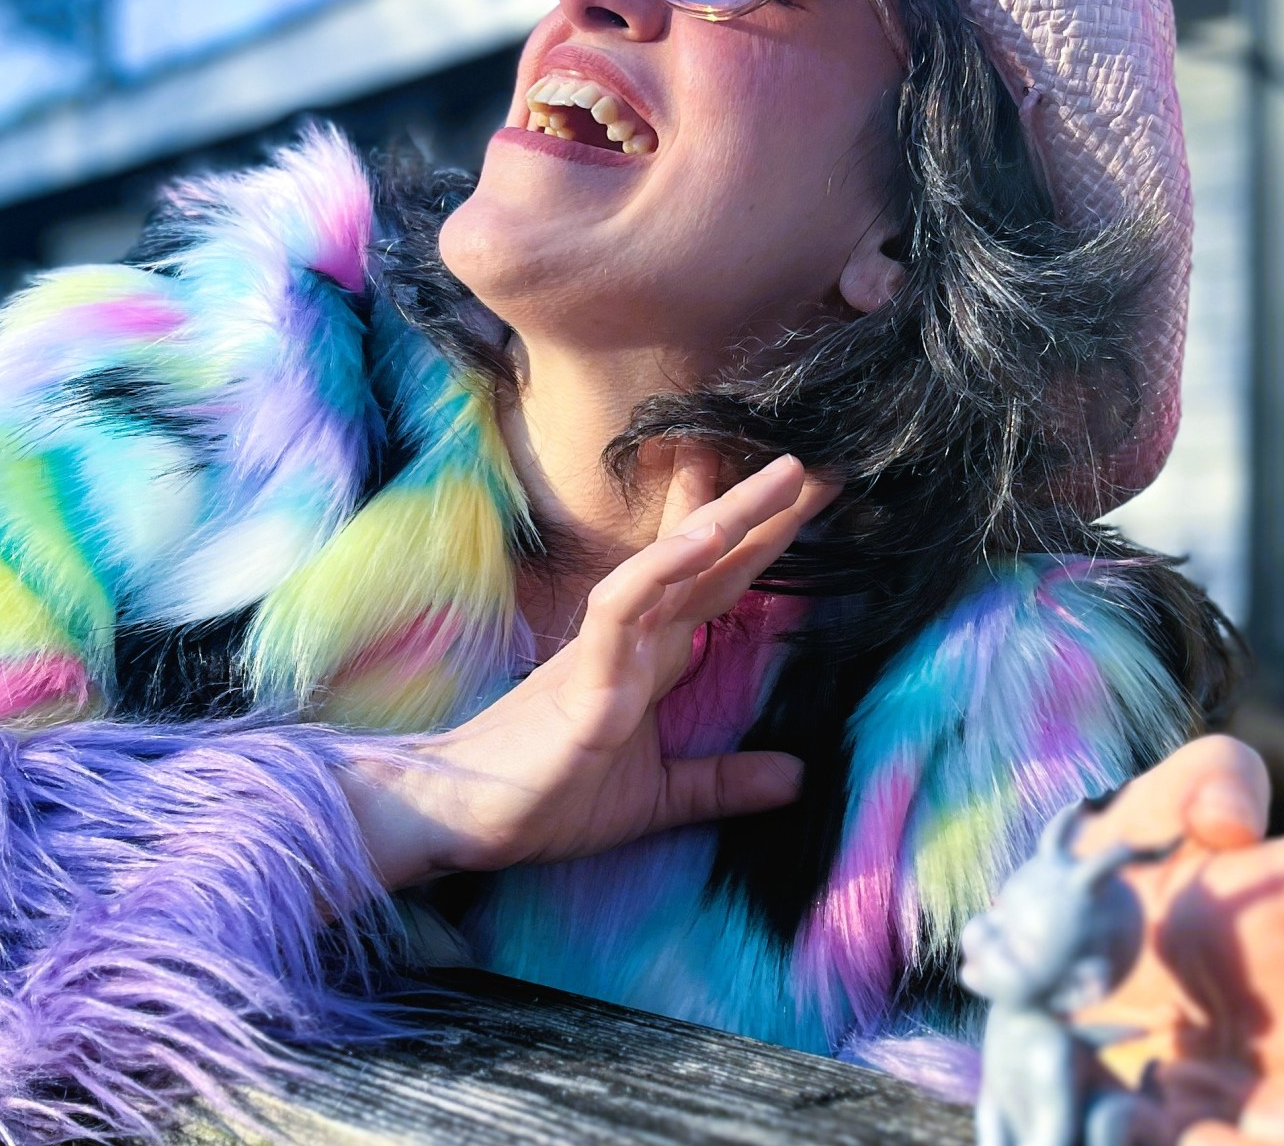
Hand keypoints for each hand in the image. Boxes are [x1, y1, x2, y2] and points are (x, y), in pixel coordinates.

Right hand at [345, 452, 837, 889]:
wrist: (465, 822)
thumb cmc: (547, 798)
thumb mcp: (660, 799)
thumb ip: (724, 783)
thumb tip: (798, 777)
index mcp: (653, 656)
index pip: (717, 583)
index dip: (759, 537)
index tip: (809, 496)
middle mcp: (636, 636)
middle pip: (710, 558)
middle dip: (764, 509)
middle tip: (819, 461)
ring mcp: (610, 649)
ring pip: (675, 564)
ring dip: (729, 516)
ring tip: (785, 478)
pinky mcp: (584, 677)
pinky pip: (625, 607)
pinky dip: (665, 567)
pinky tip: (709, 537)